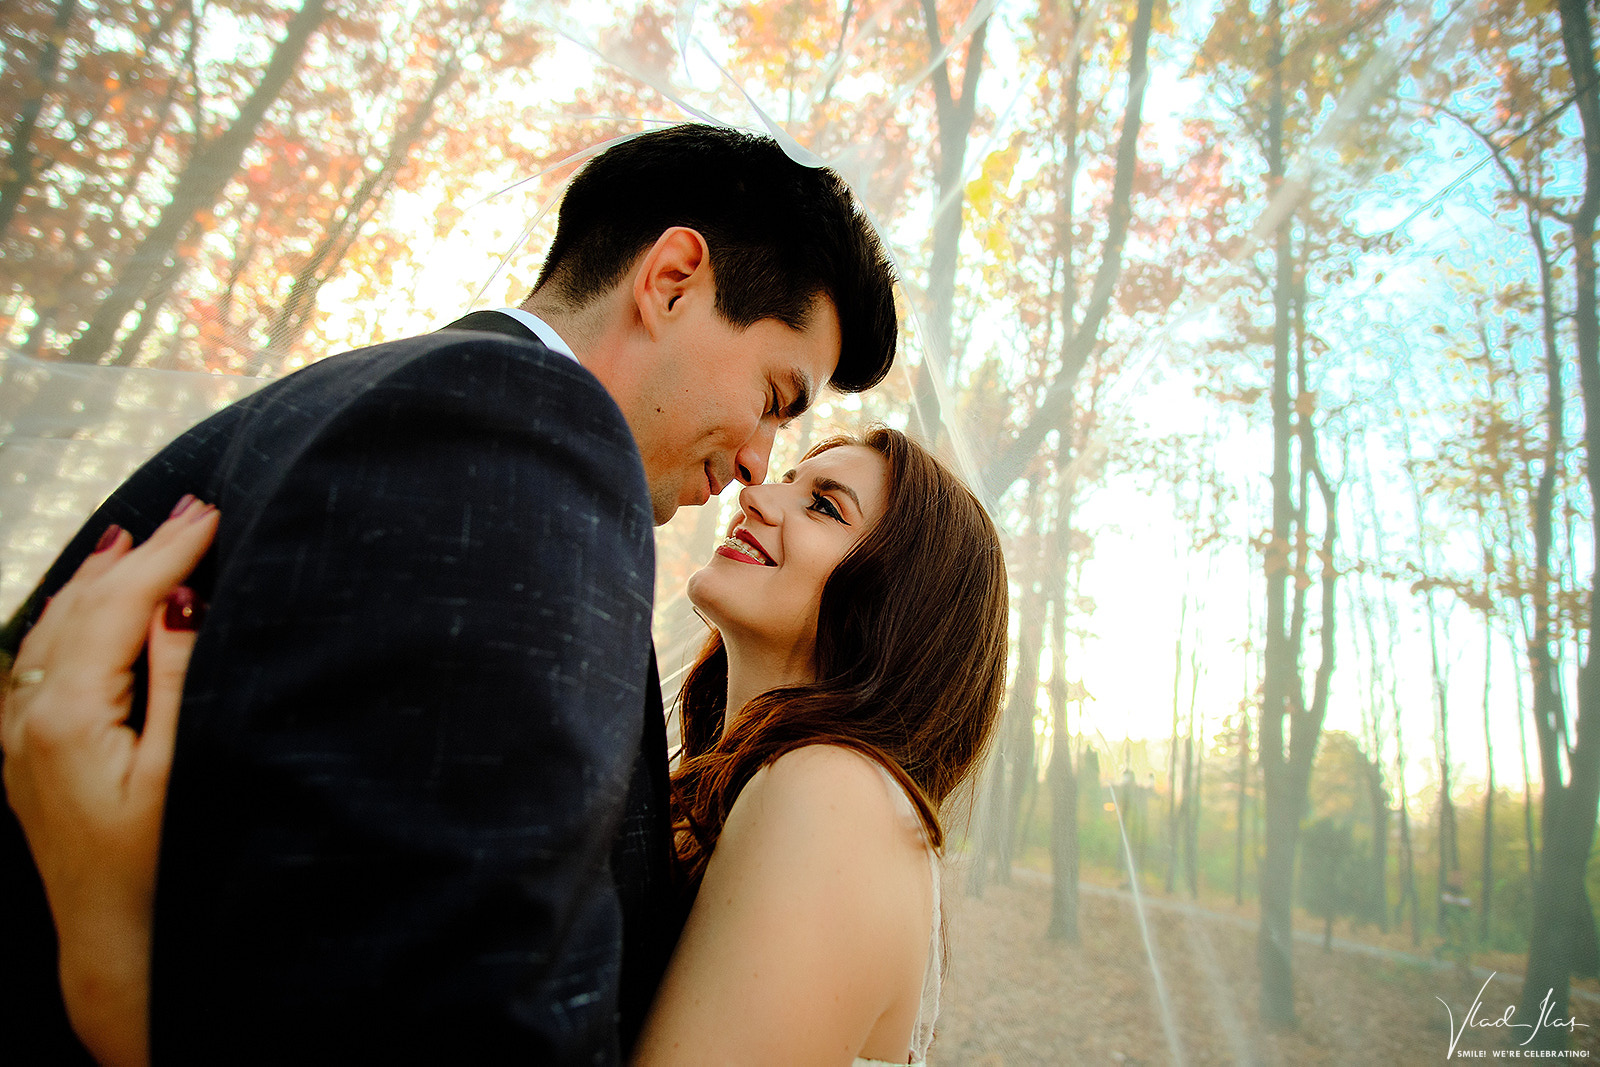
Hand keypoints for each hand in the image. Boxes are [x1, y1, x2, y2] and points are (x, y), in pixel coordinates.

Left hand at [1, 497, 217, 1066]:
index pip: (121, 605)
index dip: (169, 554)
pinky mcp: (27, 755)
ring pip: (54, 628)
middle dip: (140, 554)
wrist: (113, 944)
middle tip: (192, 510)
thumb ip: (177, 677)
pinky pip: (39, 661)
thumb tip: (178, 601)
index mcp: (69, 717)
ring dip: (101, 578)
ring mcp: (19, 737)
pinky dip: (69, 618)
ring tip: (137, 538)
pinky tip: (85, 603)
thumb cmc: (158, 867)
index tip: (210, 514)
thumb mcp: (182, 767)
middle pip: (84, 606)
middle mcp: (29, 718)